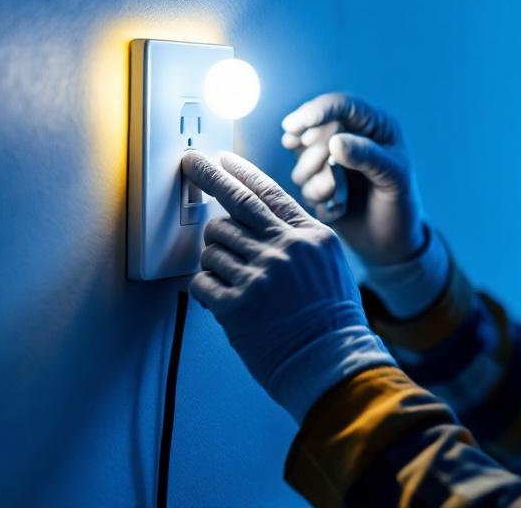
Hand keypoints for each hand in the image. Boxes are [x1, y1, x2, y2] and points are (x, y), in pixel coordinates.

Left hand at [181, 150, 393, 421]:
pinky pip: (202, 281)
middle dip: (207, 176)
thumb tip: (257, 217)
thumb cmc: (330, 318)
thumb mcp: (328, 263)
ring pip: (213, 245)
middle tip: (190, 163)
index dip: (240, 171)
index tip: (221, 158)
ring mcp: (260, 275)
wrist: (330, 361)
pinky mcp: (237, 305)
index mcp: (309, 236)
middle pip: (235, 202)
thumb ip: (298, 236)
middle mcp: (284, 249)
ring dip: (214, 256)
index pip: (268, 192)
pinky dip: (206, 287)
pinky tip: (222, 295)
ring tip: (231, 274)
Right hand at [281, 93, 425, 265]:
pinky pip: (303, 185)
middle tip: (332, 182)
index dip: (315, 112)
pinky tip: (340, 209)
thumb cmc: (401, 205)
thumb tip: (334, 141)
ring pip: (303, 160)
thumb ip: (368, 156)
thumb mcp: (394, 178)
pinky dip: (319, 198)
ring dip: (317, 182)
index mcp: (375, 125)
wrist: (392, 243)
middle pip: (315, 131)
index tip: (292, 126)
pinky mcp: (319, 182)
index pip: (341, 105)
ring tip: (340, 197)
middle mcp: (351, 137)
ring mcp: (332, 160)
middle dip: (315, 156)